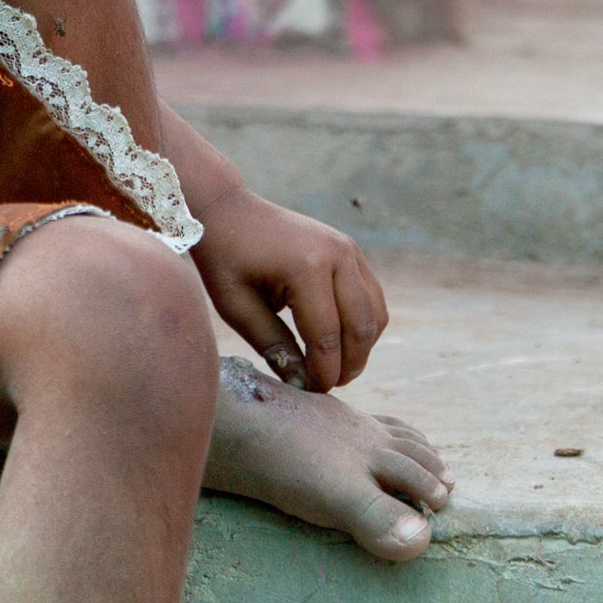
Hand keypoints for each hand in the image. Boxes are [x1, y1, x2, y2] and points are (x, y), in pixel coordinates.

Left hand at [189, 192, 387, 391]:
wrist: (231, 211)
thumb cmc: (226, 259)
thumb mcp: (237, 308)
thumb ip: (273, 346)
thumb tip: (302, 382)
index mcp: (306, 267)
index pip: (326, 337)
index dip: (322, 373)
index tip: (310, 392)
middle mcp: (337, 255)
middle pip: (361, 328)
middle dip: (349, 365)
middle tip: (326, 385)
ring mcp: (349, 249)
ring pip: (375, 314)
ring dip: (361, 347)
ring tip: (334, 366)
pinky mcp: (351, 250)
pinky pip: (372, 297)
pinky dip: (363, 324)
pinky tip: (338, 340)